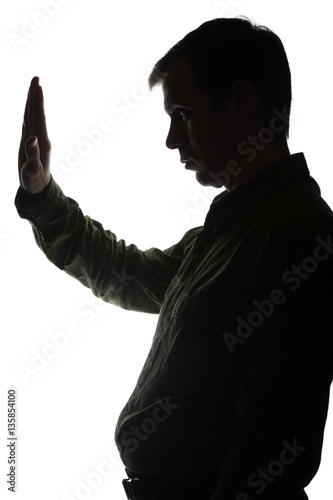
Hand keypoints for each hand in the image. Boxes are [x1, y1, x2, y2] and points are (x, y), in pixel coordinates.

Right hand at [18, 76, 50, 193]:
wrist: (38, 189)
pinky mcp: (30, 144)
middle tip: (36, 78)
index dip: (38, 101)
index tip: (38, 85)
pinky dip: (27, 113)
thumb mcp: (33, 169)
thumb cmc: (35, 181)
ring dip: (32, 102)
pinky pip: (28, 124)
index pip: (39, 116)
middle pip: (36, 112)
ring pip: (32, 116)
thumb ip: (33, 154)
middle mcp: (40, 137)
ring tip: (33, 87)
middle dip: (35, 95)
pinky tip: (27, 108)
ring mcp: (35, 139)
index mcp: (42, 141)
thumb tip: (32, 138)